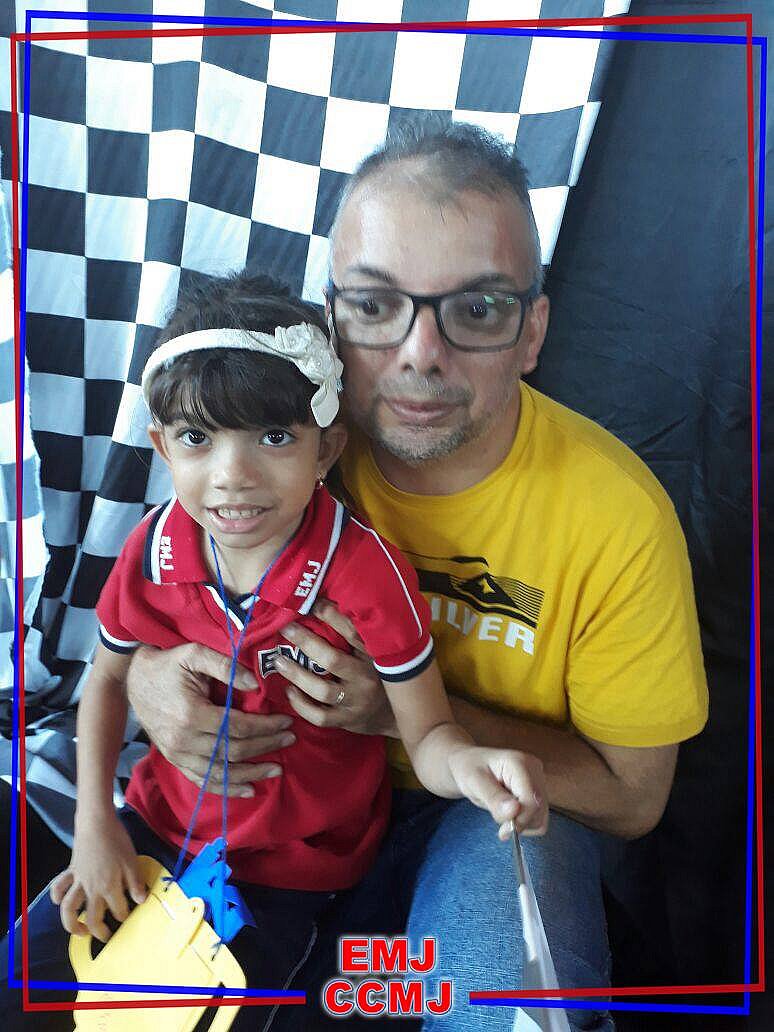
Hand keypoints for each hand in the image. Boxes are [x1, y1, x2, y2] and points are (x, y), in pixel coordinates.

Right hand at [50, 812, 146, 941]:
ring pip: (70, 909)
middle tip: (106, 937)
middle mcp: (92, 889)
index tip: (129, 916)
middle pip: (93, 918)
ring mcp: (79, 881)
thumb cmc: (117, 841)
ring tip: (80, 931)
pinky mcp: (70, 871)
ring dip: (72, 924)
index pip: (118, 910)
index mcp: (110, 887)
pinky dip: (57, 896)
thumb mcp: (132, 861)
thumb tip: (141, 901)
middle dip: (100, 931)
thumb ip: (136, 883)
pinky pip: (59, 887)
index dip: (125, 915)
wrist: (96, 823)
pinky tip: (60, 902)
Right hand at [126, 643, 296, 796]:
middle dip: (266, 746)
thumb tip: (254, 683)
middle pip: (234, 750)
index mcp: (191, 714)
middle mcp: (184, 740)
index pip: (238, 727)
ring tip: (277, 769)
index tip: (286, 721)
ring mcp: (178, 754)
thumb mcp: (194, 654)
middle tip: (290, 739)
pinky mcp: (175, 761)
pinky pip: (204, 781)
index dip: (265, 726)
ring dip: (252, 773)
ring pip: (221, 772)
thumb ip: (224, 665)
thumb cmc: (168, 665)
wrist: (134, 680)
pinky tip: (249, 789)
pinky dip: (227, 789)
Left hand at [275, 598, 397, 735]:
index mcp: (374, 655)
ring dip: (297, 675)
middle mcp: (367, 678)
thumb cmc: (376, 673)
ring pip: (322, 690)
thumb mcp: (373, 651)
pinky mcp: (346, 721)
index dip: (332, 616)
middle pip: (333, 660)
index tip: (312, 603)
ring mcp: (357, 702)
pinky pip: (320, 716)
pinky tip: (290, 692)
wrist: (393, 714)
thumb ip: (354, 634)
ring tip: (280, 661)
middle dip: (306, 642)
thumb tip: (324, 600)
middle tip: (286, 629)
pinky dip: (301, 705)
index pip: (353, 633)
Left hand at [448, 746, 548, 838]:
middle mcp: (534, 769)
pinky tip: (511, 817)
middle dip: (520, 823)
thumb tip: (514, 811)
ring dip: (522, 824)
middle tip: (500, 827)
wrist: (470, 764)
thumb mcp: (474, 782)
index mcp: (519, 762)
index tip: (503, 831)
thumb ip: (493, 797)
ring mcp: (538, 779)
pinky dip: (526, 824)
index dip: (521, 819)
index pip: (531, 799)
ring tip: (502, 816)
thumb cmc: (469, 769)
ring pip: (542, 816)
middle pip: (539, 809)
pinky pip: (540, 818)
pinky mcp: (538, 791)